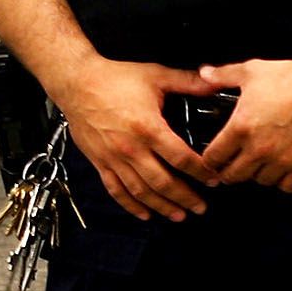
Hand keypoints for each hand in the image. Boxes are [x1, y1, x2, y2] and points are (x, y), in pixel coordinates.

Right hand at [49, 54, 219, 222]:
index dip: (200, 172)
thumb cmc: (113, 78)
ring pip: (141, 192)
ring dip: (162, 206)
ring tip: (178, 215)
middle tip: (200, 207)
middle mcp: (131, 148)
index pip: (181, 158)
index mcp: (148, 128)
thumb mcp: (155, 75)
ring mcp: (114, 158)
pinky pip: (116, 190)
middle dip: (185, 198)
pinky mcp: (100, 162)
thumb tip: (214, 81)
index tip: (213, 179)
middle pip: (163, 182)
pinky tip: (145, 214)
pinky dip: (131, 205)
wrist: (76, 83)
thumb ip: (187, 81)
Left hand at [192, 55, 291, 193]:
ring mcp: (282, 160)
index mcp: (241, 128)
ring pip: (260, 181)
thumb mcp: (252, 71)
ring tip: (260, 163)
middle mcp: (259, 149)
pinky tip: (282, 169)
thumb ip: (223, 75)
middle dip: (229, 171)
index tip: (213, 158)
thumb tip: (204, 74)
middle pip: (233, 176)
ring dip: (257, 174)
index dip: (209, 160)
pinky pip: (287, 186)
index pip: (213, 158)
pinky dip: (283, 181)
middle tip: (233, 165)